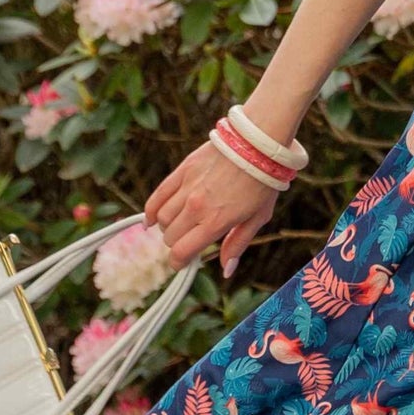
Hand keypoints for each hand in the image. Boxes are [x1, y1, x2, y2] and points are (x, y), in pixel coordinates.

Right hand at [144, 141, 280, 279]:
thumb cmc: (262, 182)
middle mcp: (197, 207)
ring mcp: (187, 187)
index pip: (182, 251)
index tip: (181, 263)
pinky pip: (158, 195)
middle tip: (187, 242)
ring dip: (167, 227)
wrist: (257, 143)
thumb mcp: (257, 218)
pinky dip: (151, 210)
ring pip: (162, 217)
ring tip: (179, 227)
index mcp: (216, 222)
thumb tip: (226, 271)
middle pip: (170, 236)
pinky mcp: (183, 170)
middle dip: (177, 244)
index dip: (178, 262)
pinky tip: (151, 220)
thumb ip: (237, 244)